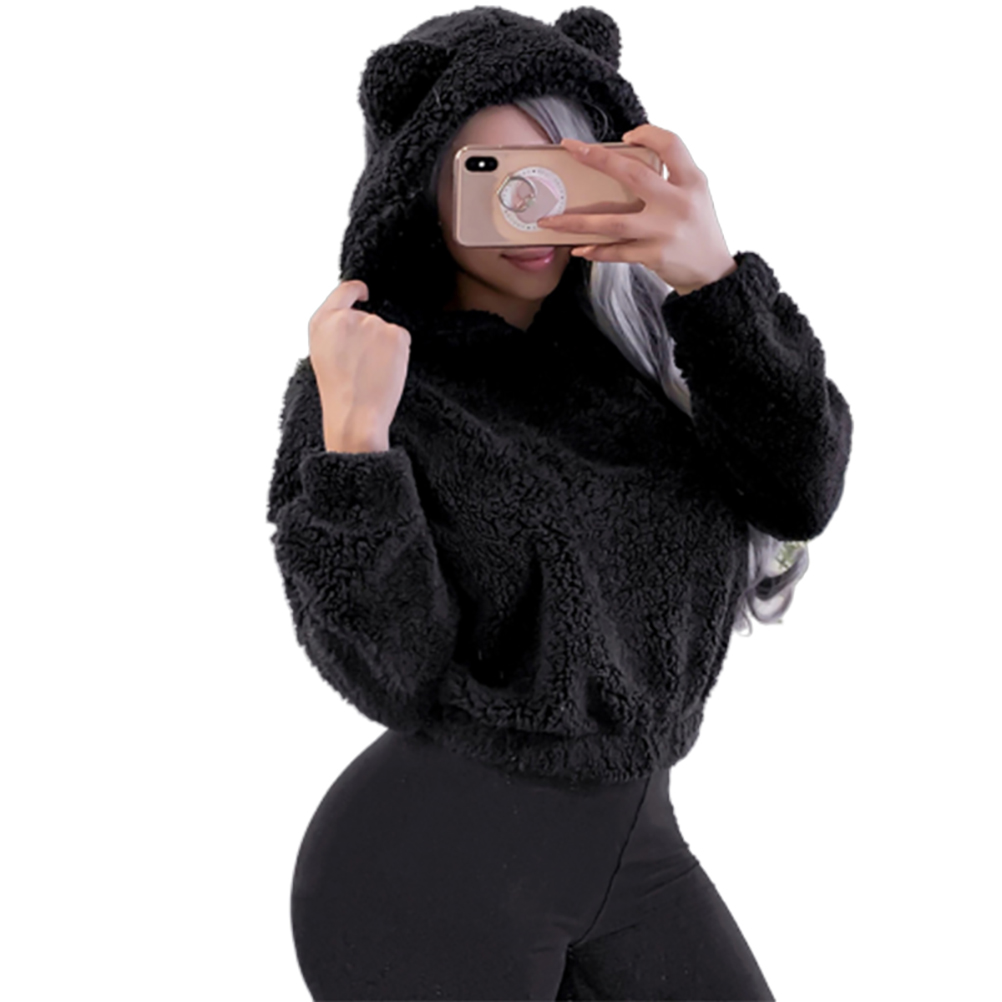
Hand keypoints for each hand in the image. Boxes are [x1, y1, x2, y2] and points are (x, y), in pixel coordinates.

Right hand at [307, 279, 409, 451]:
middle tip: (363, 364)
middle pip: (368, 316)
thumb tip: (354, 321)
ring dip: (384, 347)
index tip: (364, 294)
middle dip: (370, 336)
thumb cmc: (339, 393)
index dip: (357, 291)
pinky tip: (384, 371)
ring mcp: (372, 323)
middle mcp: (346, 317)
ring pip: (385, 330)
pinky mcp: (395, 334)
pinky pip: (401, 339)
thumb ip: (335, 331)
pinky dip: (398, 354)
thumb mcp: (323, 354)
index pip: (344, 291)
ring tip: (371, 372)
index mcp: (322, 321)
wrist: (355, 414)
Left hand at [536, 124, 737, 294]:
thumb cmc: (697, 228)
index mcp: (692, 181)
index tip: (625, 138)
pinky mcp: (654, 255)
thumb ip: (669, 177)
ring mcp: (665, 231)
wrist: (712, 272)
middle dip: (598, 159)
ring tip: (550, 220)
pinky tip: (578, 247)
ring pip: (613, 222)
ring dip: (578, 221)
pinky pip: (617, 252)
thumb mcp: (695, 194)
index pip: (670, 144)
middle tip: (571, 149)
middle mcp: (679, 203)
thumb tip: (622, 161)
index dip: (647, 134)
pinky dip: (595, 250)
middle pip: (633, 175)